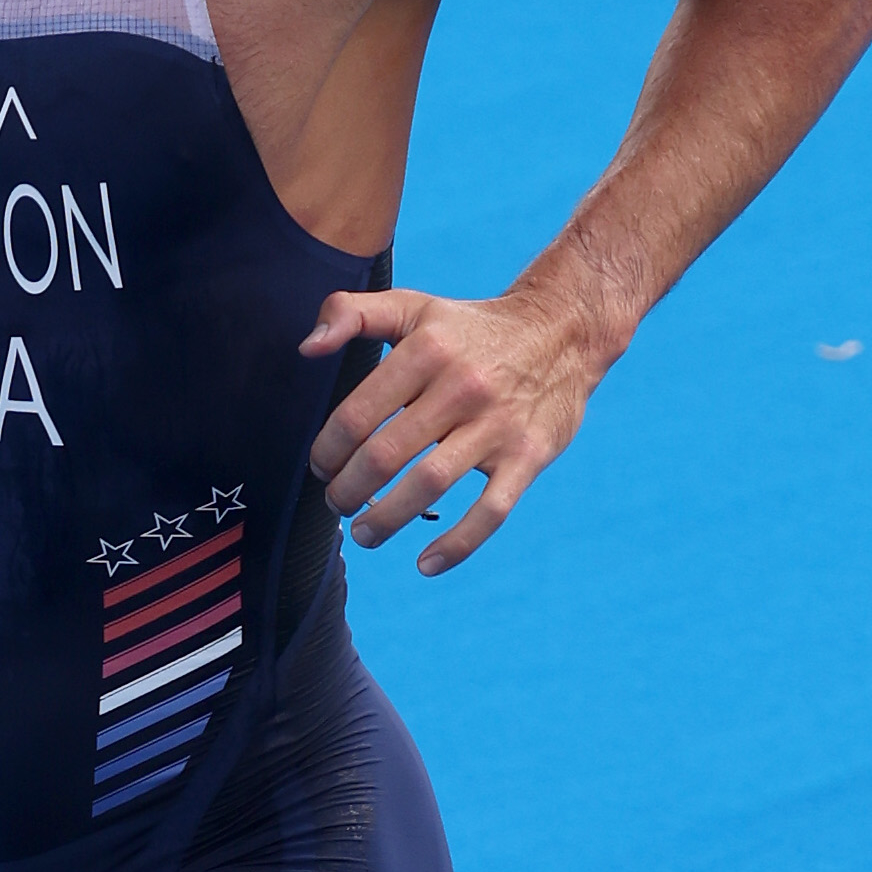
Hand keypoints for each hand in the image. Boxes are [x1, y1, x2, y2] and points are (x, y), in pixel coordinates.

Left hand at [301, 276, 607, 575]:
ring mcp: (497, 425)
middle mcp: (460, 386)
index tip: (323, 468)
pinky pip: (490, 511)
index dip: (328, 452)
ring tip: (364, 534)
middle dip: (348, 491)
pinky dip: (457, 545)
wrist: (563, 332)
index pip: (357, 416)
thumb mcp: (412, 307)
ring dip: (386, 519)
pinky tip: (426, 564)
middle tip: (337, 504)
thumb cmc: (470, 329)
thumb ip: (350, 314)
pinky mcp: (528, 456)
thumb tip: (307, 348)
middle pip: (385, 456)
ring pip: (429, 485)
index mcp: (425, 350)